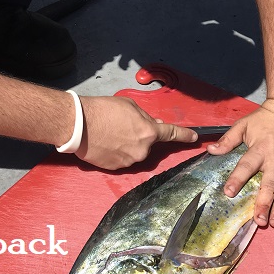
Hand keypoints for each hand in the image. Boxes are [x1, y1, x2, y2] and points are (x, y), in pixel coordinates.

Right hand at [75, 96, 197, 169]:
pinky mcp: (116, 168)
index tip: (194, 138)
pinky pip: (122, 159)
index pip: (172, 134)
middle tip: (123, 126)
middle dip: (141, 136)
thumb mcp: (129, 106)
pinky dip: (116, 152)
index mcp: (149, 132)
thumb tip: (154, 125)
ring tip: (110, 134)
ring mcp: (129, 161)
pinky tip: (105, 143)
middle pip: (148, 144)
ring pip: (135, 152)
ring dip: (128, 144)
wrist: (78, 126)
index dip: (185, 135)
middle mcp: (142, 150)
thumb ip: (144, 117)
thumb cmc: (103, 110)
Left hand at [207, 99, 273, 227]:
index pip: (246, 166)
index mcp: (260, 149)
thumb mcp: (244, 125)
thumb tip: (210, 150)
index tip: (228, 192)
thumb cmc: (266, 117)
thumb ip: (227, 140)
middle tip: (258, 220)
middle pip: (269, 184)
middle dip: (264, 203)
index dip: (237, 179)